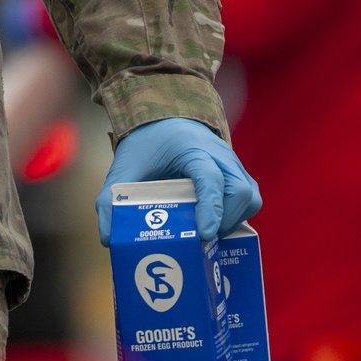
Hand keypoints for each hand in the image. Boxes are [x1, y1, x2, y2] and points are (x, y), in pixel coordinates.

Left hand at [96, 118, 260, 245]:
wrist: (166, 120)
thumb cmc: (147, 145)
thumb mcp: (123, 170)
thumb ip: (110, 201)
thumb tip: (111, 239)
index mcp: (192, 149)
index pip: (211, 179)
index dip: (211, 208)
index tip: (203, 235)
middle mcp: (219, 154)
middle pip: (239, 190)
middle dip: (225, 221)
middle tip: (201, 239)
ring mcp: (232, 164)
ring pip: (250, 196)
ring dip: (233, 221)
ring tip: (208, 234)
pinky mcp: (238, 174)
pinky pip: (249, 198)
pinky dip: (236, 217)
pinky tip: (214, 225)